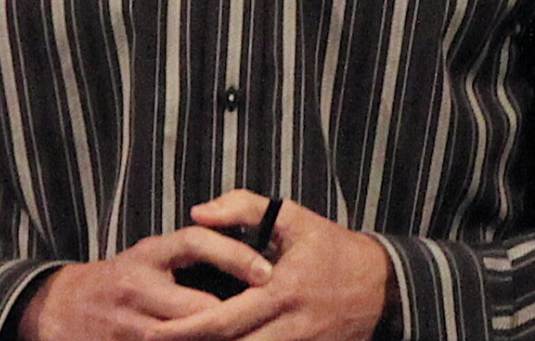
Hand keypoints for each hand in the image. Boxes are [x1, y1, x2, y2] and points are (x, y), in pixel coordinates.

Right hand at [17, 227, 273, 340]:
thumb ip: (189, 251)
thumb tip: (247, 247)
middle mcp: (139, 285)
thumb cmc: (123, 277)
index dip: (233, 254)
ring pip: (185, 338)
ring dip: (217, 340)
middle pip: (198, 306)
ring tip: (250, 337)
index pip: (196, 242)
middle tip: (268, 318)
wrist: (61, 309)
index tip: (267, 271)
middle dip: (234, 318)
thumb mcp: (151, 254)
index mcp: (150, 253)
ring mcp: (129, 324)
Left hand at [163, 190, 391, 340]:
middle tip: (153, 340)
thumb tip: (198, 213)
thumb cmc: (331, 247)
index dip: (187, 328)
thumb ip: (243, 207)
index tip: (156, 328)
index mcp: (280, 291)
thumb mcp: (292, 217)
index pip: (223, 319)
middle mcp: (286, 329)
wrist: (382, 287)